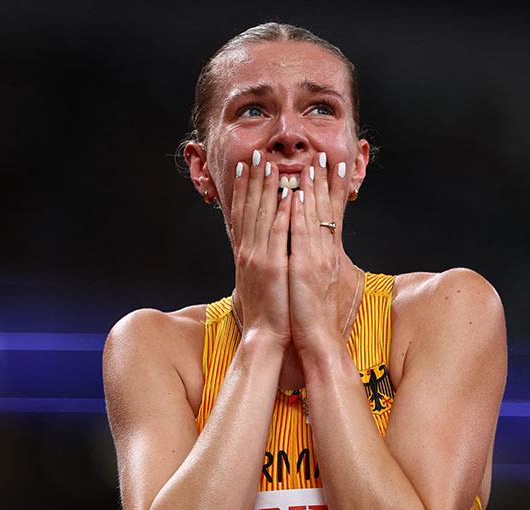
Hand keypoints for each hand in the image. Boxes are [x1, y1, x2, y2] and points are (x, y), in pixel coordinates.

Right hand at [230, 149, 293, 345]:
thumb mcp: (260, 279)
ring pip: (261, 215)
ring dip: (265, 188)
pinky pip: (278, 234)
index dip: (242, 189)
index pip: (241, 214)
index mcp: (246, 253)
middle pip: (249, 208)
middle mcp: (249, 251)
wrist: (265, 336)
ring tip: (268, 163)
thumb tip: (263, 244)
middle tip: (255, 154)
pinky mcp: (273, 267)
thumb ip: (260, 258)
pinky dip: (282, 212)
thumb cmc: (268, 310)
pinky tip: (287, 194)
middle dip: (252, 179)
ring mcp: (259, 258)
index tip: (244, 167)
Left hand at [288, 152, 351, 352]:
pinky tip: (297, 195)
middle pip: (326, 209)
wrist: (319, 341)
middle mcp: (326, 252)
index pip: (334, 214)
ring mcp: (316, 259)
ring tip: (311, 163)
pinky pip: (301, 236)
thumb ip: (318, 260)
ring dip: (312, 188)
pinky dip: (300, 215)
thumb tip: (316, 247)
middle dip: (325, 180)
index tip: (335, 165)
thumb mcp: (319, 282)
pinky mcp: (304, 269)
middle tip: (323, 153)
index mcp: (329, 254)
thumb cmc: (316, 315)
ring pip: (315, 217)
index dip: (335, 189)